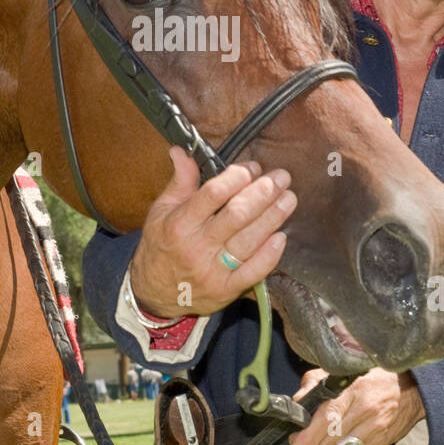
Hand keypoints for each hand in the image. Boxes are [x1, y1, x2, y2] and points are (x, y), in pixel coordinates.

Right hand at [127, 146, 296, 317]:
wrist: (154, 293)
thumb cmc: (161, 246)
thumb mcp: (162, 211)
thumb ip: (180, 181)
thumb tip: (183, 151)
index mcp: (180, 223)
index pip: (213, 194)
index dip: (237, 177)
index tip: (252, 168)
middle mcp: (196, 247)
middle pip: (237, 215)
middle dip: (264, 193)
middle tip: (281, 178)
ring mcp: (213, 271)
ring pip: (249, 241)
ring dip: (273, 217)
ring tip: (289, 199)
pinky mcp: (226, 290)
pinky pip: (254, 272)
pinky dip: (270, 254)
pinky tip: (281, 236)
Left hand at [285, 368, 424, 444]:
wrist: (411, 388)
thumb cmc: (371, 375)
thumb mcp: (343, 370)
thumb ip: (316, 382)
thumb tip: (298, 402)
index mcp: (355, 390)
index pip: (328, 418)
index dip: (308, 437)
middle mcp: (367, 412)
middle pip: (331, 440)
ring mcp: (376, 430)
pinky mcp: (381, 443)